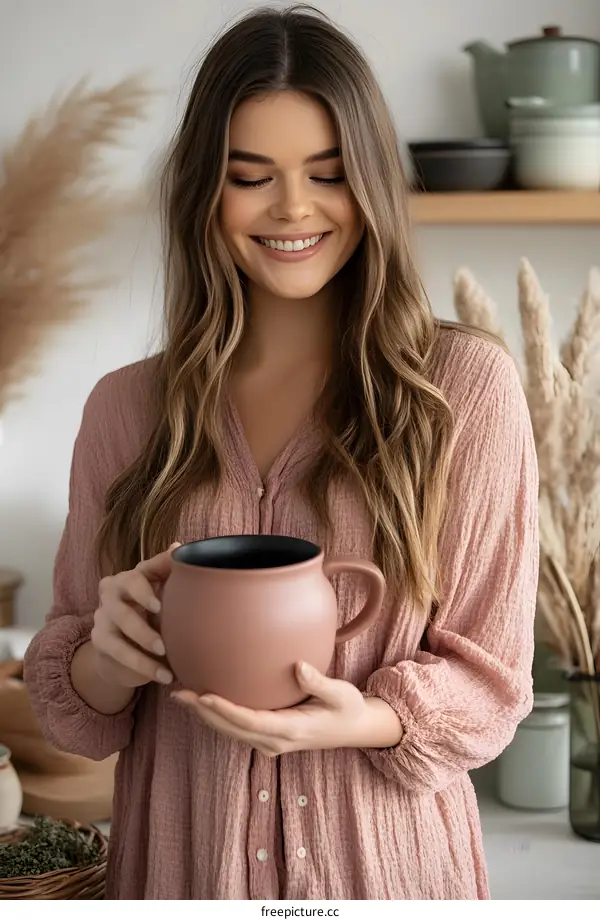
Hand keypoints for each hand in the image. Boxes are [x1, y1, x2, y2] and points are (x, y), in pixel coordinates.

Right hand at [90, 542, 180, 688]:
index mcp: (133, 576)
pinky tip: (163, 676)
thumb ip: (171, 573)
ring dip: (142, 649)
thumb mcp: (165, 595)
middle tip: (163, 643)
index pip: (140, 572)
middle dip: (142, 625)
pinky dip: (142, 666)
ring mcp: (103, 615)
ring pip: (118, 629)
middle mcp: (113, 591)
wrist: (127, 649)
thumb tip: (178, 547)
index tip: (160, 604)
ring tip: (165, 665)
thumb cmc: (153, 614)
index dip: (147, 586)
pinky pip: (118, 653)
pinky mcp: (100, 640)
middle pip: (122, 603)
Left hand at [172, 662, 402, 754]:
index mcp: (292, 729)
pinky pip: (237, 729)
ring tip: (181, 695)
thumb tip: (299, 666)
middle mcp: (276, 741)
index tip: (203, 695)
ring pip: (230, 731)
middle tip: (178, 692)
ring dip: (205, 715)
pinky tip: (204, 701)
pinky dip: (218, 716)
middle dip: (203, 712)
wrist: (355, 729)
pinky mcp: (268, 737)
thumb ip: (319, 682)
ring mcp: (271, 742)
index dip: (224, 710)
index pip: (249, 721)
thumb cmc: (349, 708)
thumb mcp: (342, 694)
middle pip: (231, 729)